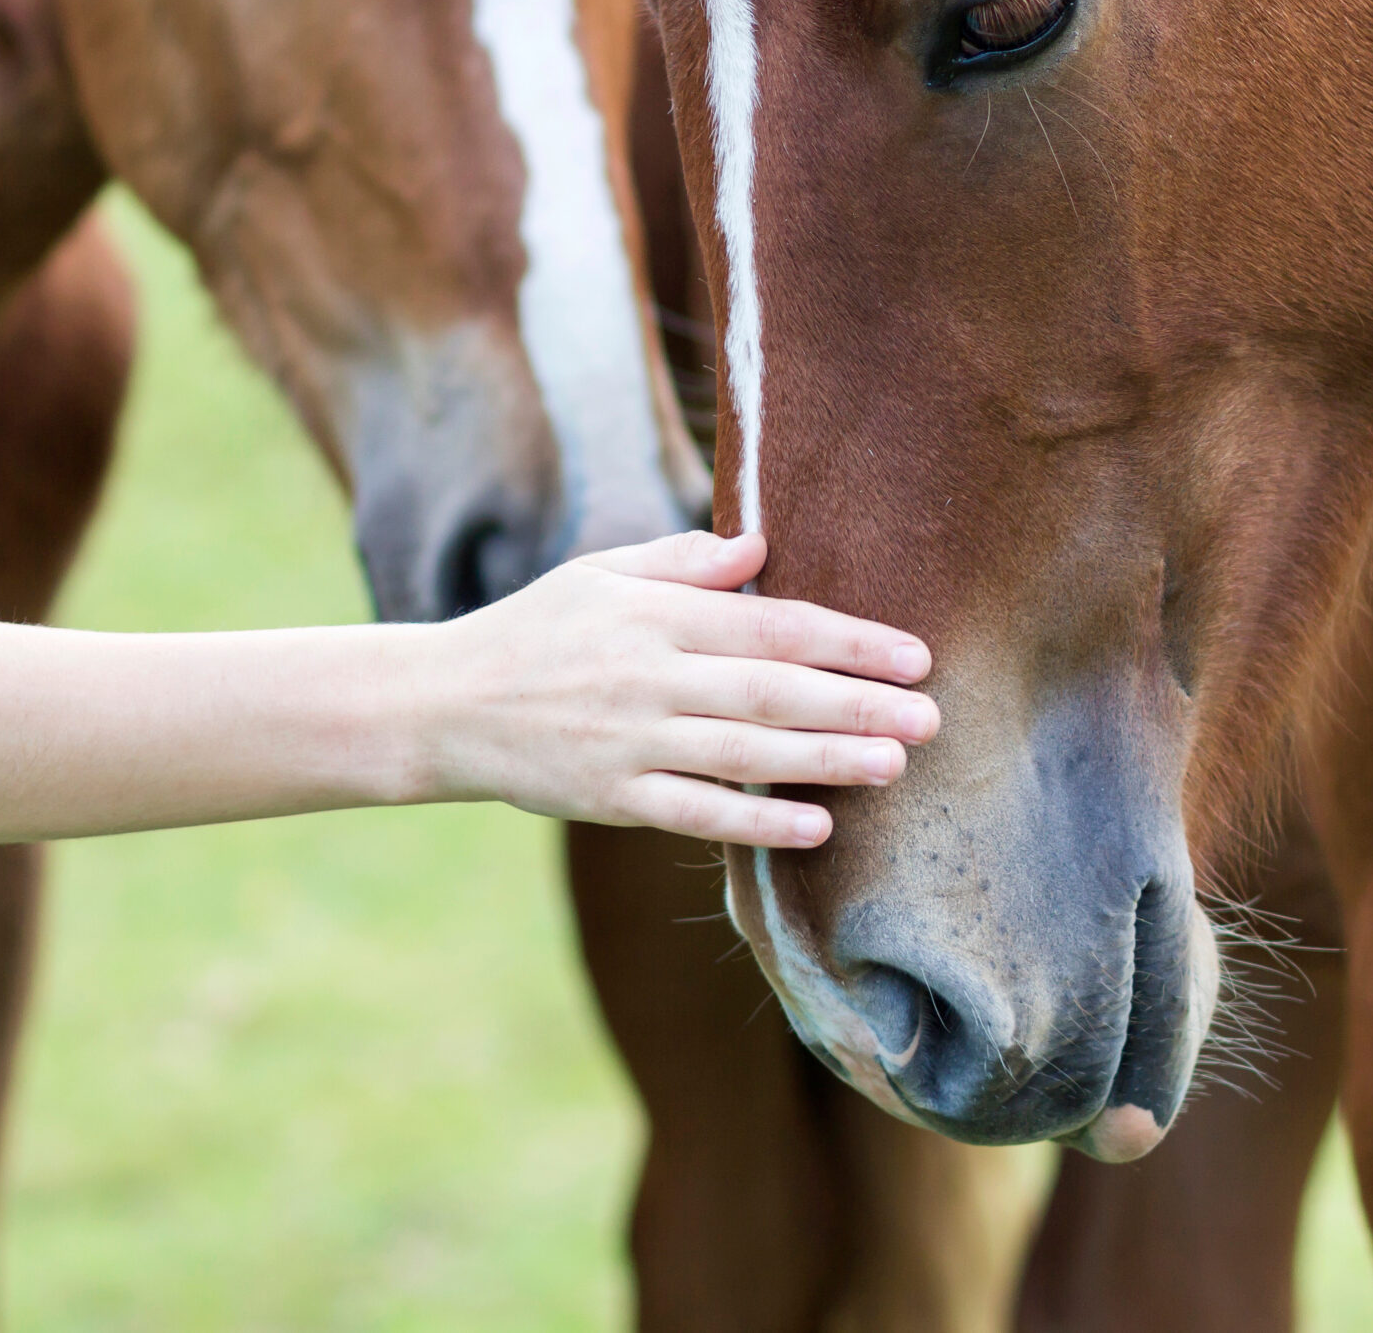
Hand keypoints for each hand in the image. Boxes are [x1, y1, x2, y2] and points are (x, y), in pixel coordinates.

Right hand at [431, 532, 938, 847]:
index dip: (848, 642)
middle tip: (931, 717)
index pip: (771, 626)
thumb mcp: (598, 574)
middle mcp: (646, 676)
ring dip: (827, 760)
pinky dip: (757, 821)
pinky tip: (817, 825)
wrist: (440, 704)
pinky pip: (695, 811)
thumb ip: (682, 564)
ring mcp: (627, 741)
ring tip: (894, 764)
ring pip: (745, 753)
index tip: (913, 655)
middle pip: (772, 691)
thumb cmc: (534, 632)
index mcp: (652, 614)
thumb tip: (760, 547)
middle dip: (858, 704)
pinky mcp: (608, 798)